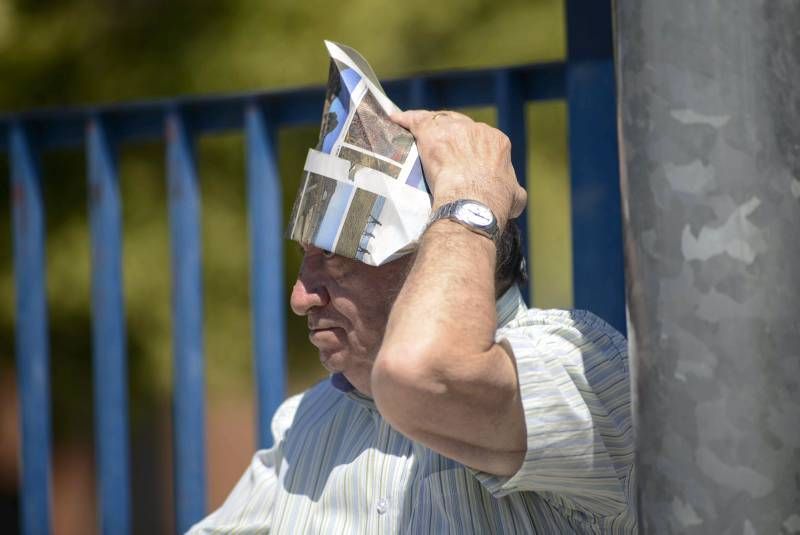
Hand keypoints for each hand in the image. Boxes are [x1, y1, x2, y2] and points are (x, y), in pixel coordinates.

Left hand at [391, 110, 526, 228]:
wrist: (473, 201)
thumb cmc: (494, 201)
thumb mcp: (515, 197)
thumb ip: (513, 190)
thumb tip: (514, 197)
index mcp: (497, 142)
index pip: (480, 138)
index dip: (470, 148)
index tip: (462, 159)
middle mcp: (477, 130)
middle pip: (459, 127)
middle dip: (450, 137)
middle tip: (440, 151)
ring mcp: (453, 129)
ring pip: (437, 121)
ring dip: (428, 127)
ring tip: (417, 133)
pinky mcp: (431, 133)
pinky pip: (416, 121)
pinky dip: (406, 119)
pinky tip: (396, 119)